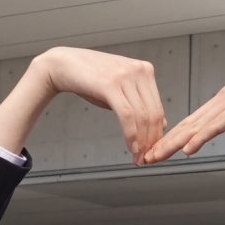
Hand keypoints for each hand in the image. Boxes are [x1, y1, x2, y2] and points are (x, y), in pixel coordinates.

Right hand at [0, 48, 166, 164]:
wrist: (63, 65)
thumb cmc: (91, 79)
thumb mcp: (120, 88)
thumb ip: (139, 102)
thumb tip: (161, 125)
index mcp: (146, 70)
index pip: (158, 108)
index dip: (157, 134)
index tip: (151, 151)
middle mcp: (140, 70)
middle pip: (153, 114)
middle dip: (150, 141)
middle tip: (144, 159)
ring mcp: (125, 76)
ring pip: (142, 116)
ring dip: (141, 141)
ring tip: (136, 156)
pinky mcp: (110, 84)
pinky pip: (127, 115)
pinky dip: (131, 134)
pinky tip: (130, 146)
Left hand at [146, 69, 224, 161]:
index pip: (195, 121)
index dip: (175, 136)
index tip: (159, 150)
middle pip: (189, 122)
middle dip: (165, 140)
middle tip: (146, 156)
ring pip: (197, 124)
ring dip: (174, 142)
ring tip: (157, 156)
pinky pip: (217, 125)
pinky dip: (199, 137)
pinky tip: (186, 149)